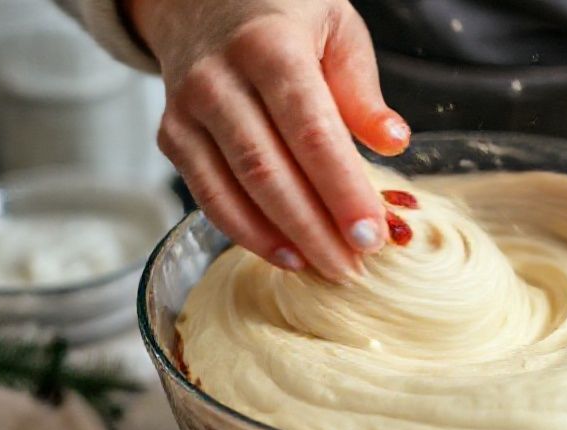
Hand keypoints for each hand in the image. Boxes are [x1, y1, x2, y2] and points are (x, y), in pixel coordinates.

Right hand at [127, 0, 410, 280]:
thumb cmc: (282, 14)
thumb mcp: (336, 27)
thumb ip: (361, 90)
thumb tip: (393, 143)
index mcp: (270, 45)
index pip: (311, 131)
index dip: (342, 189)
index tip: (372, 234)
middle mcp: (219, 78)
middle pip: (270, 170)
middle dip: (317, 228)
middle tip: (355, 266)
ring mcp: (188, 109)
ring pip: (235, 190)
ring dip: (284, 239)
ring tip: (328, 268)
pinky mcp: (172, 136)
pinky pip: (208, 196)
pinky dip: (247, 232)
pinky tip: (286, 254)